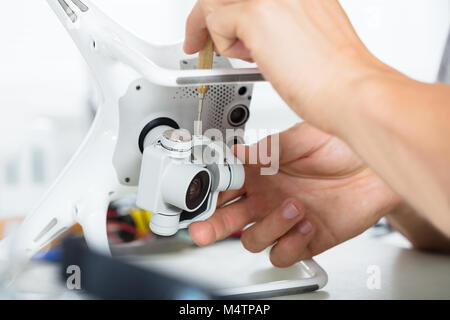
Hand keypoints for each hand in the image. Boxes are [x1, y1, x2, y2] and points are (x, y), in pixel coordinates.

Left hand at [184, 0, 393, 131]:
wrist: (351, 90)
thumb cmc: (335, 72)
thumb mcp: (306, 30)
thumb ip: (279, 20)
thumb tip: (252, 27)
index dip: (225, 7)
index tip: (216, 21)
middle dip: (208, 17)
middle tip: (198, 38)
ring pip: (215, 3)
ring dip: (218, 32)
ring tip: (243, 56)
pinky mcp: (256, 13)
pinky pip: (216, 23)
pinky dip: (224, 46)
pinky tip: (250, 59)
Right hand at [189, 123, 401, 266]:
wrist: (375, 165)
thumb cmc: (342, 145)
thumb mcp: (301, 139)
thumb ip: (267, 150)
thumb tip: (237, 153)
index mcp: (261, 172)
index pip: (225, 187)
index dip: (210, 194)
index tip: (204, 195)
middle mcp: (268, 198)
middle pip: (229, 220)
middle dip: (212, 226)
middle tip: (203, 229)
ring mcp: (285, 220)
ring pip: (254, 240)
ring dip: (268, 228)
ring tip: (293, 206)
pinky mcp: (306, 239)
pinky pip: (284, 254)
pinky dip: (290, 244)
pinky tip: (306, 224)